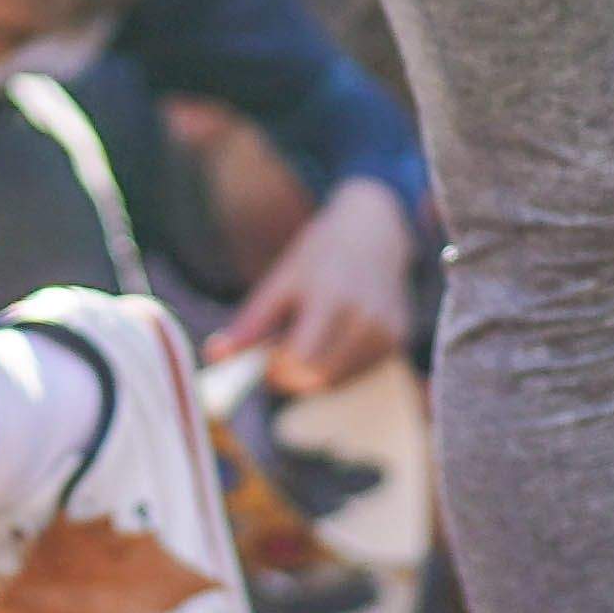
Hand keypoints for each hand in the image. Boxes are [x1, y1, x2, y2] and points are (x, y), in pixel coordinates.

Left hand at [214, 173, 421, 391]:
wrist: (373, 231)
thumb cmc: (319, 256)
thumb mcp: (281, 280)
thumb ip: (251, 322)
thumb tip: (215, 355)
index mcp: (331, 299)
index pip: (299, 360)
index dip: (275, 369)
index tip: (261, 359)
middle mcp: (365, 318)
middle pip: (318, 377)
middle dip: (290, 376)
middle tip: (276, 359)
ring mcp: (387, 331)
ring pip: (337, 381)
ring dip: (312, 375)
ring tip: (303, 341)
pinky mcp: (397, 339)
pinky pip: (357, 373)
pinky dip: (335, 369)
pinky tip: (329, 341)